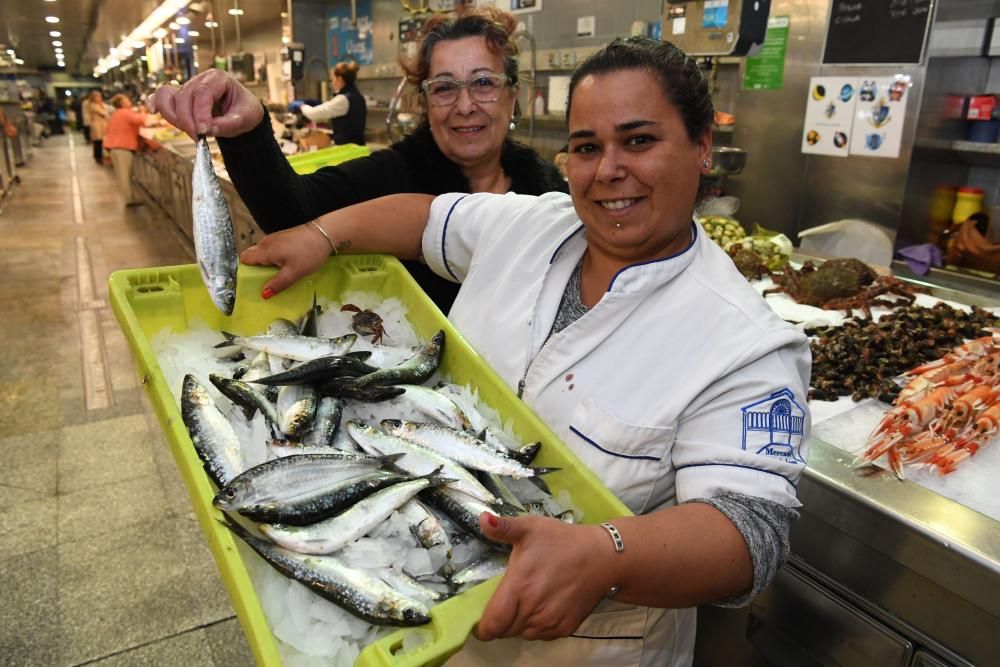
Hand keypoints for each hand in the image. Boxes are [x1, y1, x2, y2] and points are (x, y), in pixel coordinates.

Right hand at [147, 69, 262, 139]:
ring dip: (173, 117)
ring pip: (169, 96)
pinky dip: (156, 103)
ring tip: (190, 132)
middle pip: (184, 96)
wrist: (241, 112)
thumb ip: (229, 124)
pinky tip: (153, 110)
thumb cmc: (244, 111)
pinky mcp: (179, 97)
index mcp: (218, 78)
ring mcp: (187, 87)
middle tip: (199, 137)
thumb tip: (208, 130)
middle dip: (188, 120)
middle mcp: (200, 80)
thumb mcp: (245, 118)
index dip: (200, 113)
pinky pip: (162, 96)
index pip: (203, 92)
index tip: (204, 131)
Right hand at [240, 224, 332, 297]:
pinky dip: (275, 258)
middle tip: (266, 282)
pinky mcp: (283, 237)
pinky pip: (273, 250)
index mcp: (265, 250)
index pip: (244, 259)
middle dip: (256, 269)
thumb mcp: (294, 273)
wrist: (325, 233)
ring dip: (267, 264)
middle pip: (253, 256)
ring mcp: (275, 238)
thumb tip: (263, 294)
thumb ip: (278, 284)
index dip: (245, 270)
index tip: (251, 282)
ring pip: (263, 253)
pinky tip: (285, 266)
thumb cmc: (309, 253)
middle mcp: (266, 242)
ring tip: (277, 276)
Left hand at [474, 513, 615, 641]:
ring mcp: (551, 622)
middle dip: (501, 620)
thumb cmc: (562, 540)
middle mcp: (534, 611)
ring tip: (525, 600)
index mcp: (520, 588)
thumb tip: (482, 518)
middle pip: (505, 631)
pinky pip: (542, 635)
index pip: (492, 625)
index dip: (483, 626)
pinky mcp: (566, 628)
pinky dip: (537, 626)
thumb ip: (503, 527)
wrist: (602, 557)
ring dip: (519, 623)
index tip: (481, 616)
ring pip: (523, 634)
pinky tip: (542, 606)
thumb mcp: (530, 528)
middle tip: (506, 600)